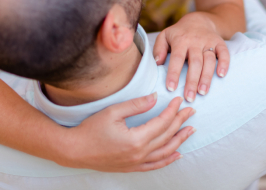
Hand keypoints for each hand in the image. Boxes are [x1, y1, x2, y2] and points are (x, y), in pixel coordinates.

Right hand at [60, 93, 195, 171]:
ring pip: (165, 152)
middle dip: (180, 122)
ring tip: (190, 130)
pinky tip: (177, 154)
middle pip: (167, 136)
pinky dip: (168, 159)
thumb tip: (155, 98)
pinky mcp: (132, 168)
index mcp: (136, 139)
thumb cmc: (91, 130)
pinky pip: (155, 165)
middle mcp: (139, 154)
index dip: (173, 111)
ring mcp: (136, 163)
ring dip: (180, 140)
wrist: (75, 150)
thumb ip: (136, 105)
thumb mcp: (113, 112)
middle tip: (190, 111)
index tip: (179, 100)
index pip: (162, 123)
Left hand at [152, 12, 229, 102]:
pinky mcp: (220, 43)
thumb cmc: (179, 33)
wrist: (198, 20)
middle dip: (192, 81)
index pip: (176, 58)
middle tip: (189, 97)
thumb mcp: (165, 36)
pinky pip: (224, 53)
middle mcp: (195, 41)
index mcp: (180, 41)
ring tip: (202, 92)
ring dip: (206, 77)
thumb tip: (157, 63)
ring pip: (209, 60)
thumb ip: (159, 49)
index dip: (174, 73)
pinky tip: (221, 75)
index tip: (171, 88)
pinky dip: (224, 63)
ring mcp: (208, 42)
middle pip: (195, 62)